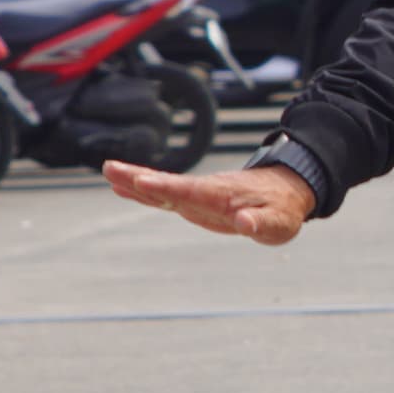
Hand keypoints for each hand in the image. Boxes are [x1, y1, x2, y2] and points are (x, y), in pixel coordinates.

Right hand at [104, 159, 310, 244]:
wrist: (286, 191)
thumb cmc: (283, 209)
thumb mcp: (279, 223)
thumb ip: (261, 224)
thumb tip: (244, 224)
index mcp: (222, 196)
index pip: (190, 191)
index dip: (166, 188)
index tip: (142, 180)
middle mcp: (204, 191)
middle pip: (168, 184)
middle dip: (139, 177)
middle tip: (110, 168)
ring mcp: (198, 195)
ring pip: (162, 188)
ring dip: (135, 181)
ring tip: (108, 173)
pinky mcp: (195, 201)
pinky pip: (165, 196)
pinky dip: (144, 193)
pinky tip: (122, 188)